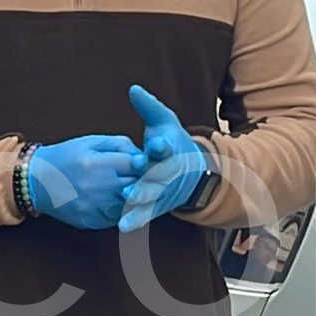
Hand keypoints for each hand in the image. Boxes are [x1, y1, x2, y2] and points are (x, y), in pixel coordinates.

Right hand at [22, 134, 147, 230]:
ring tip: (128, 188)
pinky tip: (112, 200)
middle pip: (138, 187)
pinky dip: (119, 209)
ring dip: (134, 197)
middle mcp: (96, 188)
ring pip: (130, 205)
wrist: (35, 181)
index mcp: (97, 164)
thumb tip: (145, 158)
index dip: (145, 164)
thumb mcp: (91, 142)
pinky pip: (116, 217)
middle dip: (143, 181)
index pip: (138, 165)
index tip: (145, 163)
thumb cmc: (67, 157)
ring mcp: (93, 208)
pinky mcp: (91, 222)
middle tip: (144, 177)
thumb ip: (121, 145)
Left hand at [120, 85, 211, 232]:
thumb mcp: (163, 122)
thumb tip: (133, 89)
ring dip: (140, 203)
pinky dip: (136, 219)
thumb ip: (149, 107)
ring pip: (153, 198)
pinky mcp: (158, 205)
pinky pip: (146, 213)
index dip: (162, 145)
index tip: (156, 143)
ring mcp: (165, 191)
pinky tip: (123, 226)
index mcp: (170, 149)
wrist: (193, 171)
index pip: (166, 146)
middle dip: (147, 181)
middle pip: (159, 177)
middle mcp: (169, 172)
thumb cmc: (170, 141)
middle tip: (131, 186)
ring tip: (125, 207)